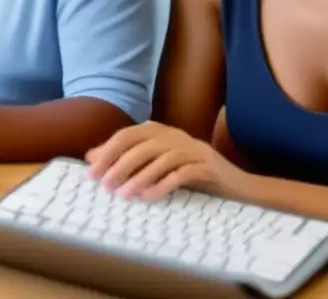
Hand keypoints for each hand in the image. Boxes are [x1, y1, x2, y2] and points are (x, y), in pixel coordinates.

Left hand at [84, 122, 250, 200]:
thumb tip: (92, 157)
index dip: (107, 152)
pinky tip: (149, 197)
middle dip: (119, 165)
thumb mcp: (154, 164)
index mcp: (160, 130)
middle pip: (141, 145)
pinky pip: (182, 173)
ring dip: (139, 177)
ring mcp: (193, 148)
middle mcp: (175, 135)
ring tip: (124, 195)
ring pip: (160, 159)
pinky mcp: (207, 166)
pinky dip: (163, 185)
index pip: (127, 135)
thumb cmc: (189, 173)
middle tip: (105, 185)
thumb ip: (125, 157)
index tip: (91, 173)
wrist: (236, 185)